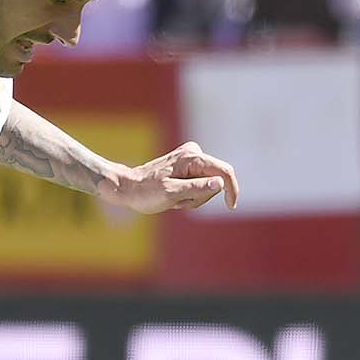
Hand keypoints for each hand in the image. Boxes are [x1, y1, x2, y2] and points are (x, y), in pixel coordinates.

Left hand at [109, 141, 239, 213]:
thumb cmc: (146, 192)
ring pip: (207, 185)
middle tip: (178, 201)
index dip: (231, 189)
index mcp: (192, 157)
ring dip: (193, 198)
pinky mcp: (188, 166)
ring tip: (173, 199)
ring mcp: (191, 159)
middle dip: (201, 196)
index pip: (224, 171)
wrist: (127, 188)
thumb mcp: (171, 193)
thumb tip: (220, 183)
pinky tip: (173, 196)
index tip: (231, 206)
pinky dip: (189, 195)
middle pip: (216, 181)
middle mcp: (194, 153)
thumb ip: (196, 188)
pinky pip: (199, 185)